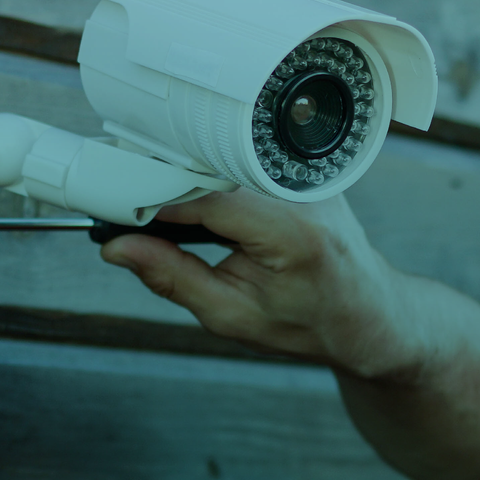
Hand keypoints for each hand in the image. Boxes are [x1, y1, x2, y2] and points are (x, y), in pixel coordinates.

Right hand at [98, 189, 422, 378]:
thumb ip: (173, 279)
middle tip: (123, 213)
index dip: (151, 199)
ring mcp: (303, 172)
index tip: (113, 212)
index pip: (204, 195)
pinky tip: (189, 200)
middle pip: (209, 165)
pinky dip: (206, 177)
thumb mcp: (234, 316)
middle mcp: (301, 190)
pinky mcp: (296, 166)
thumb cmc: (311, 322)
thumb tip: (118, 250)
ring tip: (154, 213)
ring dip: (181, 179)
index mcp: (292, 230)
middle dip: (160, 184)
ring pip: (220, 157)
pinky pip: (237, 159)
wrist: (367, 312)